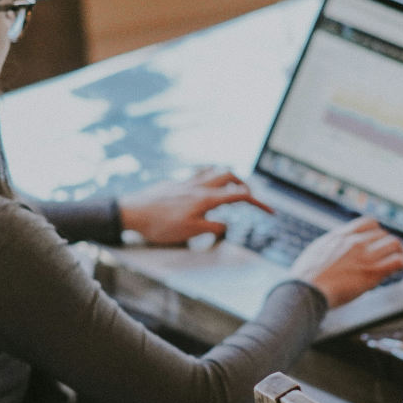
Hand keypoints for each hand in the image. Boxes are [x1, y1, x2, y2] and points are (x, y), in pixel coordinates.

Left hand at [118, 168, 267, 244]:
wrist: (132, 212)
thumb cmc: (159, 225)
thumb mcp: (190, 232)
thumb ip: (212, 227)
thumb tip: (226, 225)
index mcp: (206, 198)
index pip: (239, 196)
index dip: (259, 203)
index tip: (271, 212)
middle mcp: (199, 186)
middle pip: (230, 175)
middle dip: (245, 185)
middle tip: (250, 198)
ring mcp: (187, 181)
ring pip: (214, 170)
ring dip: (228, 177)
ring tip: (232, 190)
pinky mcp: (176, 183)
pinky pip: (199, 173)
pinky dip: (210, 176)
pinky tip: (206, 186)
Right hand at [289, 216, 402, 307]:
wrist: (305, 290)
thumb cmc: (305, 278)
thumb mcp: (315, 252)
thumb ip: (329, 247)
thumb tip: (332, 249)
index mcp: (340, 236)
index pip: (368, 223)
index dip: (377, 231)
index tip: (379, 240)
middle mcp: (354, 242)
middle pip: (382, 233)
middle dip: (388, 243)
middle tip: (392, 253)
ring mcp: (364, 256)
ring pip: (393, 244)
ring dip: (400, 251)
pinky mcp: (372, 272)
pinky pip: (397, 261)